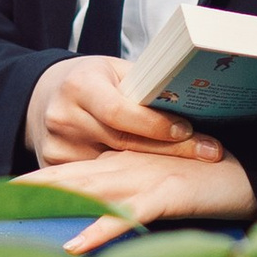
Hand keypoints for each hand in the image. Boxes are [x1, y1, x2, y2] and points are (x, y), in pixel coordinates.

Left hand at [19, 143, 256, 254]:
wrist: (246, 173)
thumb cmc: (204, 181)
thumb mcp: (159, 186)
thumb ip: (130, 194)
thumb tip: (102, 214)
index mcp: (122, 163)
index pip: (71, 170)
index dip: (37, 179)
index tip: (4, 191)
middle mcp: (125, 167)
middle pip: (68, 176)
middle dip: (30, 187)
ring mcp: (142, 181)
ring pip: (87, 191)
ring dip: (52, 202)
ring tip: (17, 212)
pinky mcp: (162, 197)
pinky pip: (122, 217)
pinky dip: (96, 231)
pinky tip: (73, 245)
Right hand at [26, 53, 221, 167]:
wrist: (46, 97)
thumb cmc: (93, 82)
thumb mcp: (115, 71)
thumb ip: (144, 86)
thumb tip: (193, 95)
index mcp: (80, 86)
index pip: (119, 111)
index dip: (155, 124)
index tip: (187, 130)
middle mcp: (63, 117)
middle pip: (122, 142)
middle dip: (170, 150)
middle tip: (210, 153)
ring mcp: (57, 146)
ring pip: (114, 168)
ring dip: (155, 171)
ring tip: (194, 170)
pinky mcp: (55, 168)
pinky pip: (99, 181)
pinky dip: (130, 183)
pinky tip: (159, 185)